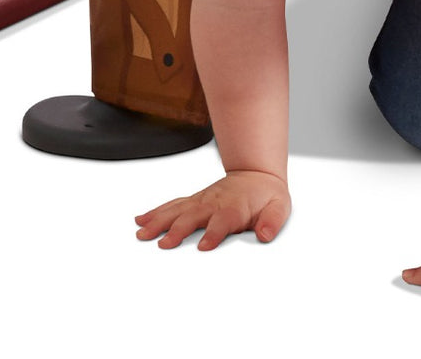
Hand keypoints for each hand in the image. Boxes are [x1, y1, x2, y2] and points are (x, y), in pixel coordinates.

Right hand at [134, 169, 290, 249]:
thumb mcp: (279, 207)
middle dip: (178, 230)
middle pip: (194, 216)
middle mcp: (214, 203)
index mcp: (234, 208)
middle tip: (164, 244)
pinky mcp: (193, 201)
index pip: (223, 221)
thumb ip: (272, 220)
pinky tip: (141, 220)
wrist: (257, 174)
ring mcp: (201, 201)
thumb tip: (265, 234)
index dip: (214, 233)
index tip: (204, 246)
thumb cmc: (267, 195)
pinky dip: (156, 212)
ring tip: (142, 233)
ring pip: (177, 210)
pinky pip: (172, 205)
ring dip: (159, 221)